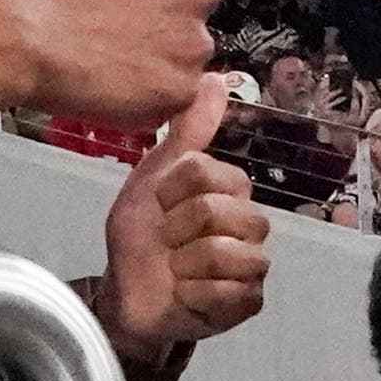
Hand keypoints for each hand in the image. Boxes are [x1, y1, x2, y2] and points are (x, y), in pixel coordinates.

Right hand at [11, 0, 217, 125]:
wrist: (23, 31)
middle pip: (185, 13)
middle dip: (155, 21)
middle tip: (104, 27)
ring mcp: (190, 43)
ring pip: (182, 55)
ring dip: (153, 58)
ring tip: (106, 54)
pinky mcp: (179, 89)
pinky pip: (174, 96)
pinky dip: (149, 94)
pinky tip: (113, 80)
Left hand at [95, 72, 269, 367]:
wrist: (127, 292)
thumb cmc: (141, 236)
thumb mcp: (153, 177)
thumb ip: (187, 133)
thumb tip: (214, 77)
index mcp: (231, 190)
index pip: (206, 173)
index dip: (171, 192)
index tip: (159, 207)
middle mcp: (250, 224)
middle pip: (215, 211)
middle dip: (176, 229)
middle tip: (166, 242)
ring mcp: (253, 265)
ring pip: (223, 253)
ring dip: (183, 265)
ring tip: (176, 271)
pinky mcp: (250, 302)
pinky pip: (226, 292)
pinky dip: (193, 295)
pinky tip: (186, 296)